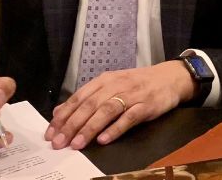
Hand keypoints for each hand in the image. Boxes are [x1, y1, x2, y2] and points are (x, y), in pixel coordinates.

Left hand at [45, 61, 195, 149]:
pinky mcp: (146, 105)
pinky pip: (129, 118)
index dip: (63, 116)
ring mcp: (132, 95)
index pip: (78, 98)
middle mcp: (116, 86)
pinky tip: (104, 140)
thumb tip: (60, 111)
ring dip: (89, 129)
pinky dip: (115, 129)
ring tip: (77, 144)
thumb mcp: (111, 85)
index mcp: (104, 80)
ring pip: (106, 111)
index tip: (51, 132)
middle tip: (59, 143)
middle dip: (72, 125)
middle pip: (89, 105)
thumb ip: (87, 97)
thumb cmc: (138, 83)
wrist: (170, 77)